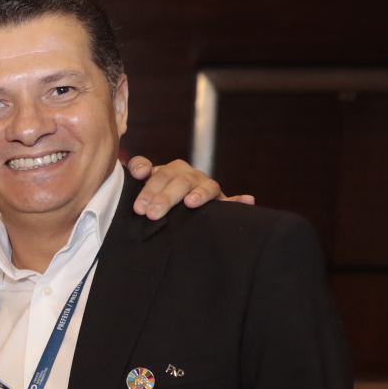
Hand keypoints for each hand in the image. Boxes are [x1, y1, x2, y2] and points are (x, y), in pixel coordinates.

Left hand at [126, 155, 254, 218]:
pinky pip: (232, 201)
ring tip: (190, 202)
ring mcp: (206, 188)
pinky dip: (240, 200)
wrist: (177, 218)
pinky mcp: (221, 202)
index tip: (139, 188)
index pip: (160, 170)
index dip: (148, 178)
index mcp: (170, 172)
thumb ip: (139, 176)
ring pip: (205, 185)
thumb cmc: (157, 203)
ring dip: (199, 193)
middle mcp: (189, 176)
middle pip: (179, 179)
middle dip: (165, 196)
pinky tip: (248, 200)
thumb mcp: (146, 193)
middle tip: (151, 213)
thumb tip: (139, 171)